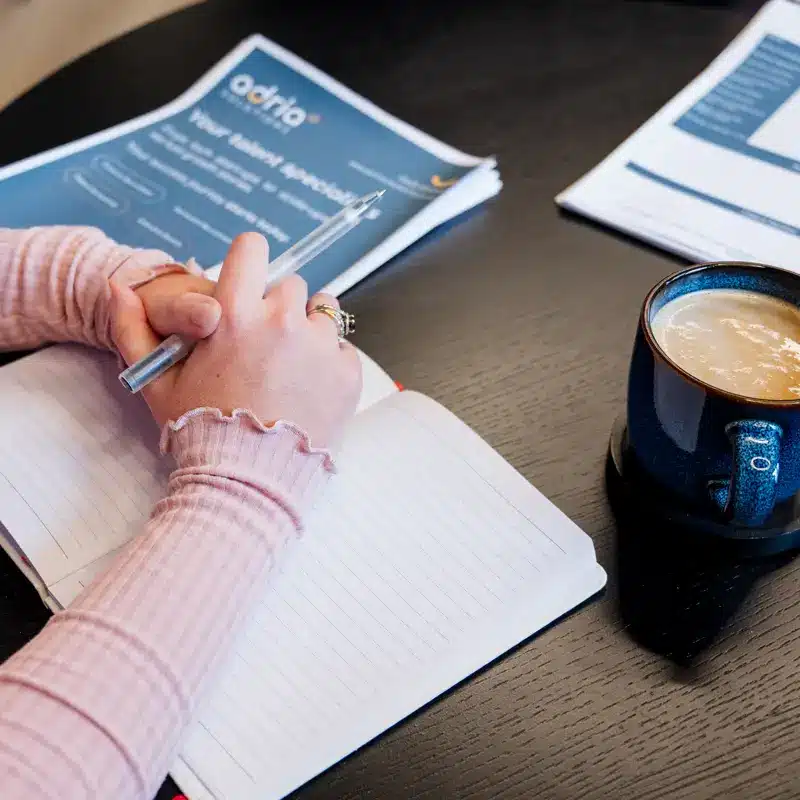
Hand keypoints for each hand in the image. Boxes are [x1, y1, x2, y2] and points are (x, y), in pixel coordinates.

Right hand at [111, 233, 361, 448]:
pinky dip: (329, 361)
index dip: (249, 262)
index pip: (252, 248)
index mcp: (235, 314)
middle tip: (265, 345)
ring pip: (323, 309)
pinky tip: (309, 388)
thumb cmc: (200, 431)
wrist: (249, 482)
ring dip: (308, 327)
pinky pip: (342, 347)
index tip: (248, 283)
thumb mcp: (156, 383)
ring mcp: (320, 346)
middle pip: (289, 285)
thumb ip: (133, 330)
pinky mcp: (347, 371)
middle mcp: (282, 321)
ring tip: (291, 365)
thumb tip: (116, 285)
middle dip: (277, 306)